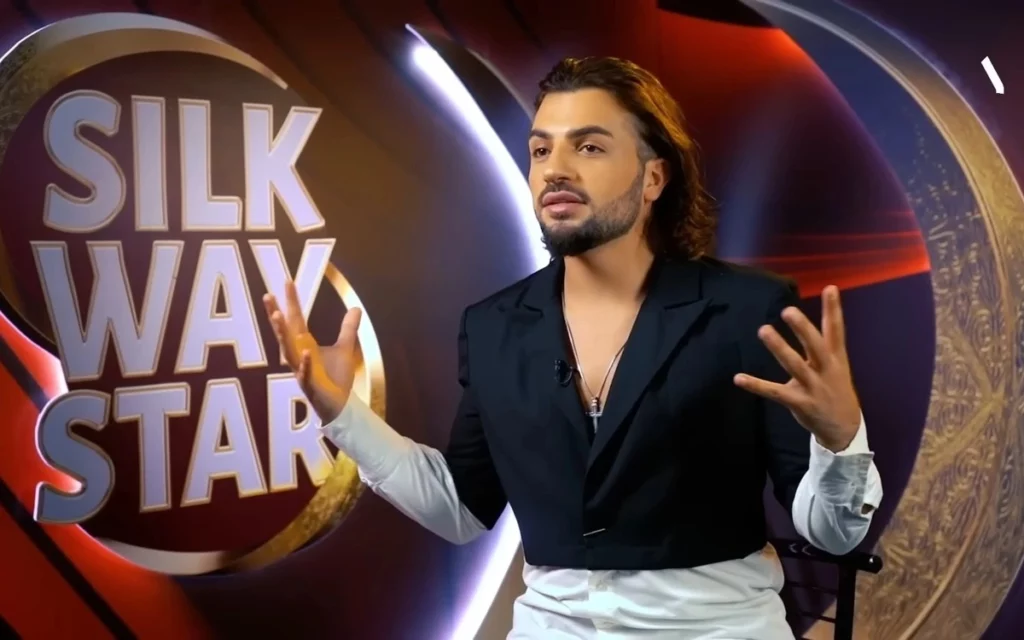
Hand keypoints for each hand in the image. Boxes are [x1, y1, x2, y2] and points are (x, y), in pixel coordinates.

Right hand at [263, 280, 361, 423]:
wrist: (340, 405)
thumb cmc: (336, 377)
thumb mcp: (344, 347)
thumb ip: (348, 328)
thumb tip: (356, 308)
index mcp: (304, 344)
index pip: (296, 319)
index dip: (291, 301)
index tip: (287, 281)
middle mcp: (299, 355)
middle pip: (284, 332)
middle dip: (276, 314)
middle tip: (268, 295)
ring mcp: (301, 370)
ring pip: (288, 350)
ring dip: (282, 334)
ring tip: (277, 316)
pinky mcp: (310, 386)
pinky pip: (305, 373)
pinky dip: (305, 363)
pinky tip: (306, 352)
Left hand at [733, 285, 860, 451]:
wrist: (844, 429)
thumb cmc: (835, 388)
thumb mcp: (838, 365)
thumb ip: (828, 341)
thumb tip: (827, 314)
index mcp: (836, 358)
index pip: (836, 330)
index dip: (833, 310)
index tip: (830, 288)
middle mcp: (826, 370)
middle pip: (815, 346)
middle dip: (802, 328)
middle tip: (788, 310)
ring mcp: (813, 387)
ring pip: (794, 365)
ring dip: (779, 348)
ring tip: (763, 329)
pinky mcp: (799, 403)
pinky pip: (774, 392)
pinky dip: (756, 385)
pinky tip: (739, 377)